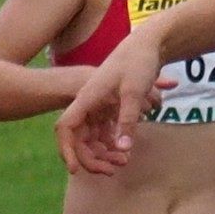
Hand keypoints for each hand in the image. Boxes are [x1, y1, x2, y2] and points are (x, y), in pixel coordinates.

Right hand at [54, 34, 167, 176]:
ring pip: (93, 138)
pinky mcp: (109, 107)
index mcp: (86, 99)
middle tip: (113, 170)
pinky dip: (114, 142)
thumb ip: (128, 121)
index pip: (66, 128)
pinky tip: (126, 150)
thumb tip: (122, 150)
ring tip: (124, 162)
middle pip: (80, 139)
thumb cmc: (137, 62)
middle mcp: (88, 104)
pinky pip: (105, 131)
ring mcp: (97, 107)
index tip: (75, 170)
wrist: (148, 43)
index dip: (67, 150)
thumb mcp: (133, 93)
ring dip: (105, 153)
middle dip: (94, 158)